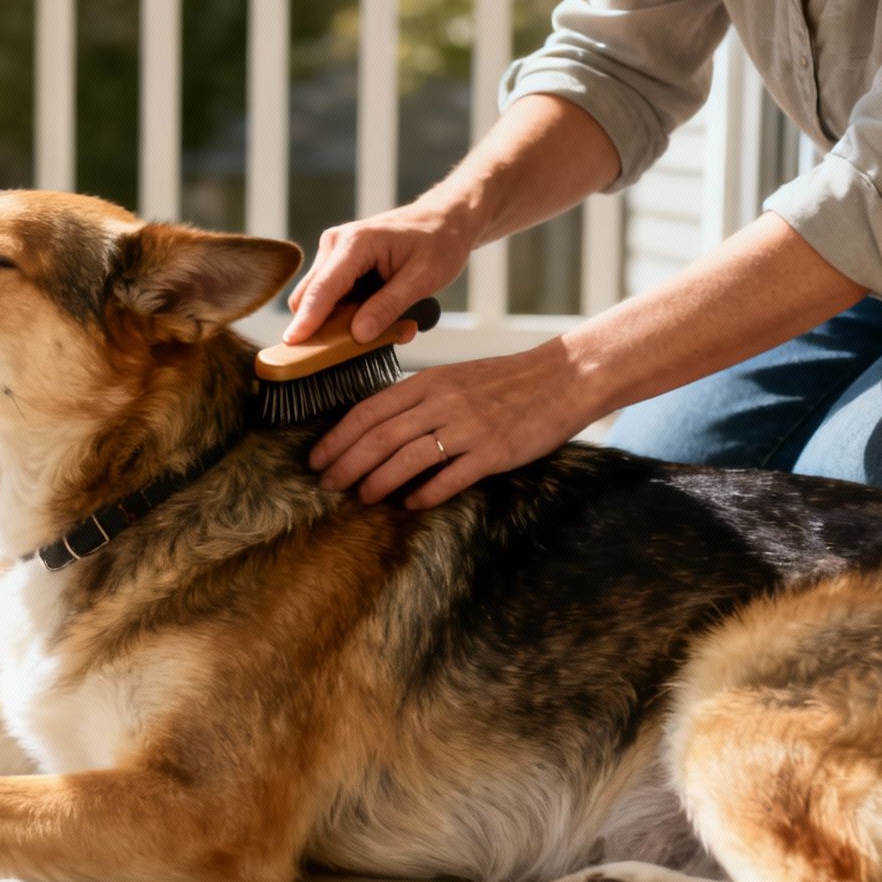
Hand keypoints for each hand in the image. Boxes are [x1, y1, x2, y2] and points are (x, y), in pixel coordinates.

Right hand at [284, 200, 476, 345]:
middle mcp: (335, 245)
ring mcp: (333, 254)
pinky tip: (383, 314)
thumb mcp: (423, 278)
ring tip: (392, 324)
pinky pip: (333, 299)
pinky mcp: (338, 265)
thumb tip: (357, 335)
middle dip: (329, 328)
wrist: (445, 219)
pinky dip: (352, 314)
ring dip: (346, 322)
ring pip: (320, 302)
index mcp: (355, 243)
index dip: (307, 320)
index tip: (292, 344)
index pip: (323, 289)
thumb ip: (388, 307)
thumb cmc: (439, 242)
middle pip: (310, 297)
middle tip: (370, 343)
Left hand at [308, 342, 599, 508]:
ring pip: (407, 458)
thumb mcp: (454, 378)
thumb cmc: (505, 381)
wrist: (564, 377)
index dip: (338, 437)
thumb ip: (417, 399)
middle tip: (328, 484)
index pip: (369, 411)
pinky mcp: (494, 451)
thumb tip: (376, 428)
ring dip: (378, 481)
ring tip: (362, 497)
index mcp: (428, 382)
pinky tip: (410, 504)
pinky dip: (425, 493)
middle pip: (379, 437)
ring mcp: (468, 427)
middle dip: (347, 463)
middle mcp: (443, 402)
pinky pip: (450, 477)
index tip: (318, 458)